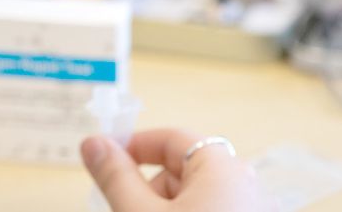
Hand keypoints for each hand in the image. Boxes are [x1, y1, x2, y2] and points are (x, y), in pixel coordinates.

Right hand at [81, 129, 275, 211]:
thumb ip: (116, 177)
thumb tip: (93, 143)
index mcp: (225, 169)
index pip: (172, 138)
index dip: (134, 146)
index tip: (106, 161)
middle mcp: (248, 187)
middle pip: (183, 170)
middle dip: (148, 189)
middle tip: (125, 211)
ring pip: (196, 199)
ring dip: (164, 209)